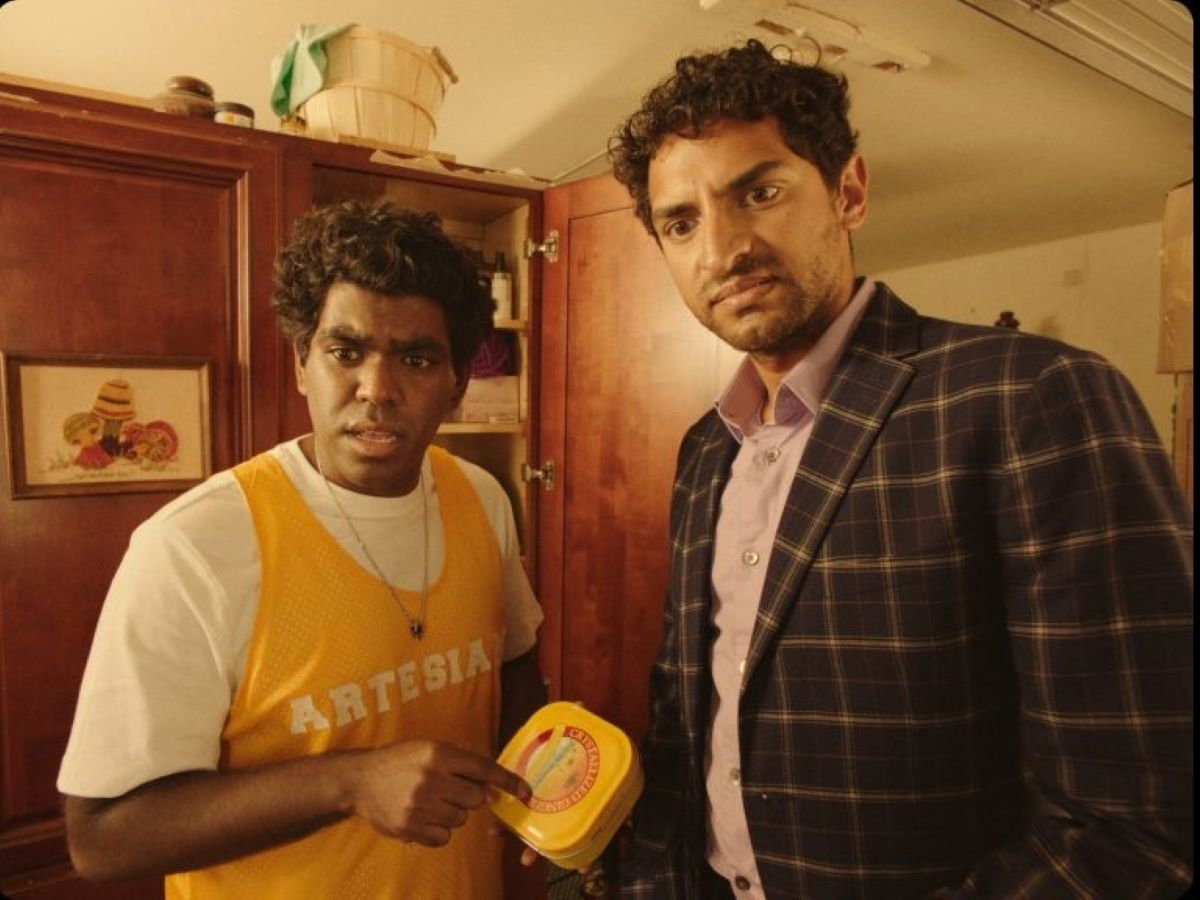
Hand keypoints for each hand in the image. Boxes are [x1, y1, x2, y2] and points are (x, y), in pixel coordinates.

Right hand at [345, 739, 530, 846]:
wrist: (359, 780)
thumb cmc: (400, 760)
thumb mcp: (429, 747)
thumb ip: (460, 761)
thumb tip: (491, 784)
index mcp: (438, 754)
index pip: (483, 769)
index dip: (507, 781)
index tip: (525, 792)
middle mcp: (430, 779)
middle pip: (475, 799)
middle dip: (469, 796)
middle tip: (450, 790)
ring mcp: (419, 806)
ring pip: (460, 819)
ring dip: (452, 813)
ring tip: (431, 801)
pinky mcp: (409, 828)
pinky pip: (444, 837)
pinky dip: (439, 830)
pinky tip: (424, 816)